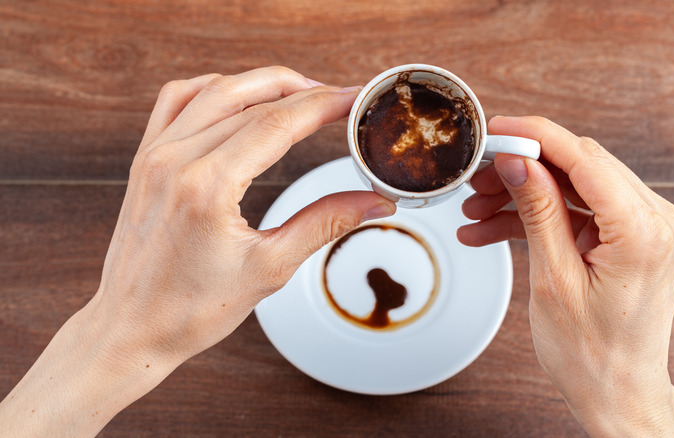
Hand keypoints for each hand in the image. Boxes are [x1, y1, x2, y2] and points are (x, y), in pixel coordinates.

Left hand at [0, 66, 394, 436]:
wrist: (132, 328)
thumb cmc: (190, 310)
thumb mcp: (270, 267)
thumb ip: (326, 223)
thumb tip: (374, 202)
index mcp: (207, 187)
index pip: (277, 123)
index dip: (324, 105)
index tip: (355, 99)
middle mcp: (175, 160)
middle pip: (252, 101)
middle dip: (304, 93)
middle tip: (341, 98)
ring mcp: (155, 155)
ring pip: (216, 90)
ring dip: (263, 83)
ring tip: (301, 91)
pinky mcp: (145, 159)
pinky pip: (178, 100)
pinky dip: (214, 88)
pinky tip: (240, 96)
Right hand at [458, 116, 673, 436]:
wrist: (617, 393)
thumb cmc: (593, 356)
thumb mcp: (554, 280)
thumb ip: (538, 211)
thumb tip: (517, 161)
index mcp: (644, 231)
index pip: (584, 158)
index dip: (534, 136)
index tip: (497, 129)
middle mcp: (655, 221)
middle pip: (579, 166)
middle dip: (522, 168)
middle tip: (476, 179)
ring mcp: (645, 228)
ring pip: (574, 186)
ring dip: (524, 194)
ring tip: (477, 212)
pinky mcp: (630, 238)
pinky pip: (578, 211)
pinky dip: (538, 216)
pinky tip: (494, 228)